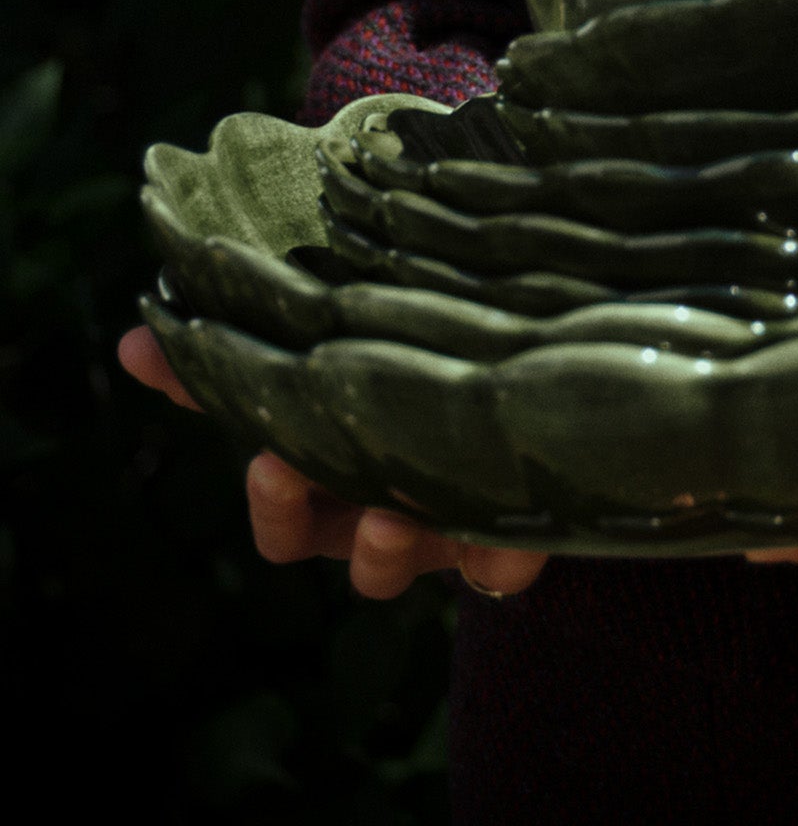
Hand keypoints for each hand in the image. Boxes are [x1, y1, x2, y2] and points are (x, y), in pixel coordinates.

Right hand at [118, 325, 546, 600]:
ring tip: (389, 517)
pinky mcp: (511, 540)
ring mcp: (435, 523)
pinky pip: (502, 566)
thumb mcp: (371, 321)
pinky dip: (496, 558)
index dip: (243, 460)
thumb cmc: (446, 343)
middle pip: (300, 529)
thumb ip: (274, 317)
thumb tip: (143, 332)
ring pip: (385, 563)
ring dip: (378, 548)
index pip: (261, 460)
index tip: (251, 448)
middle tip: (284, 469)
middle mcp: (370, 495)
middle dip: (286, 505)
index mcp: (329, 447)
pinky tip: (496, 537)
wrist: (569, 386)